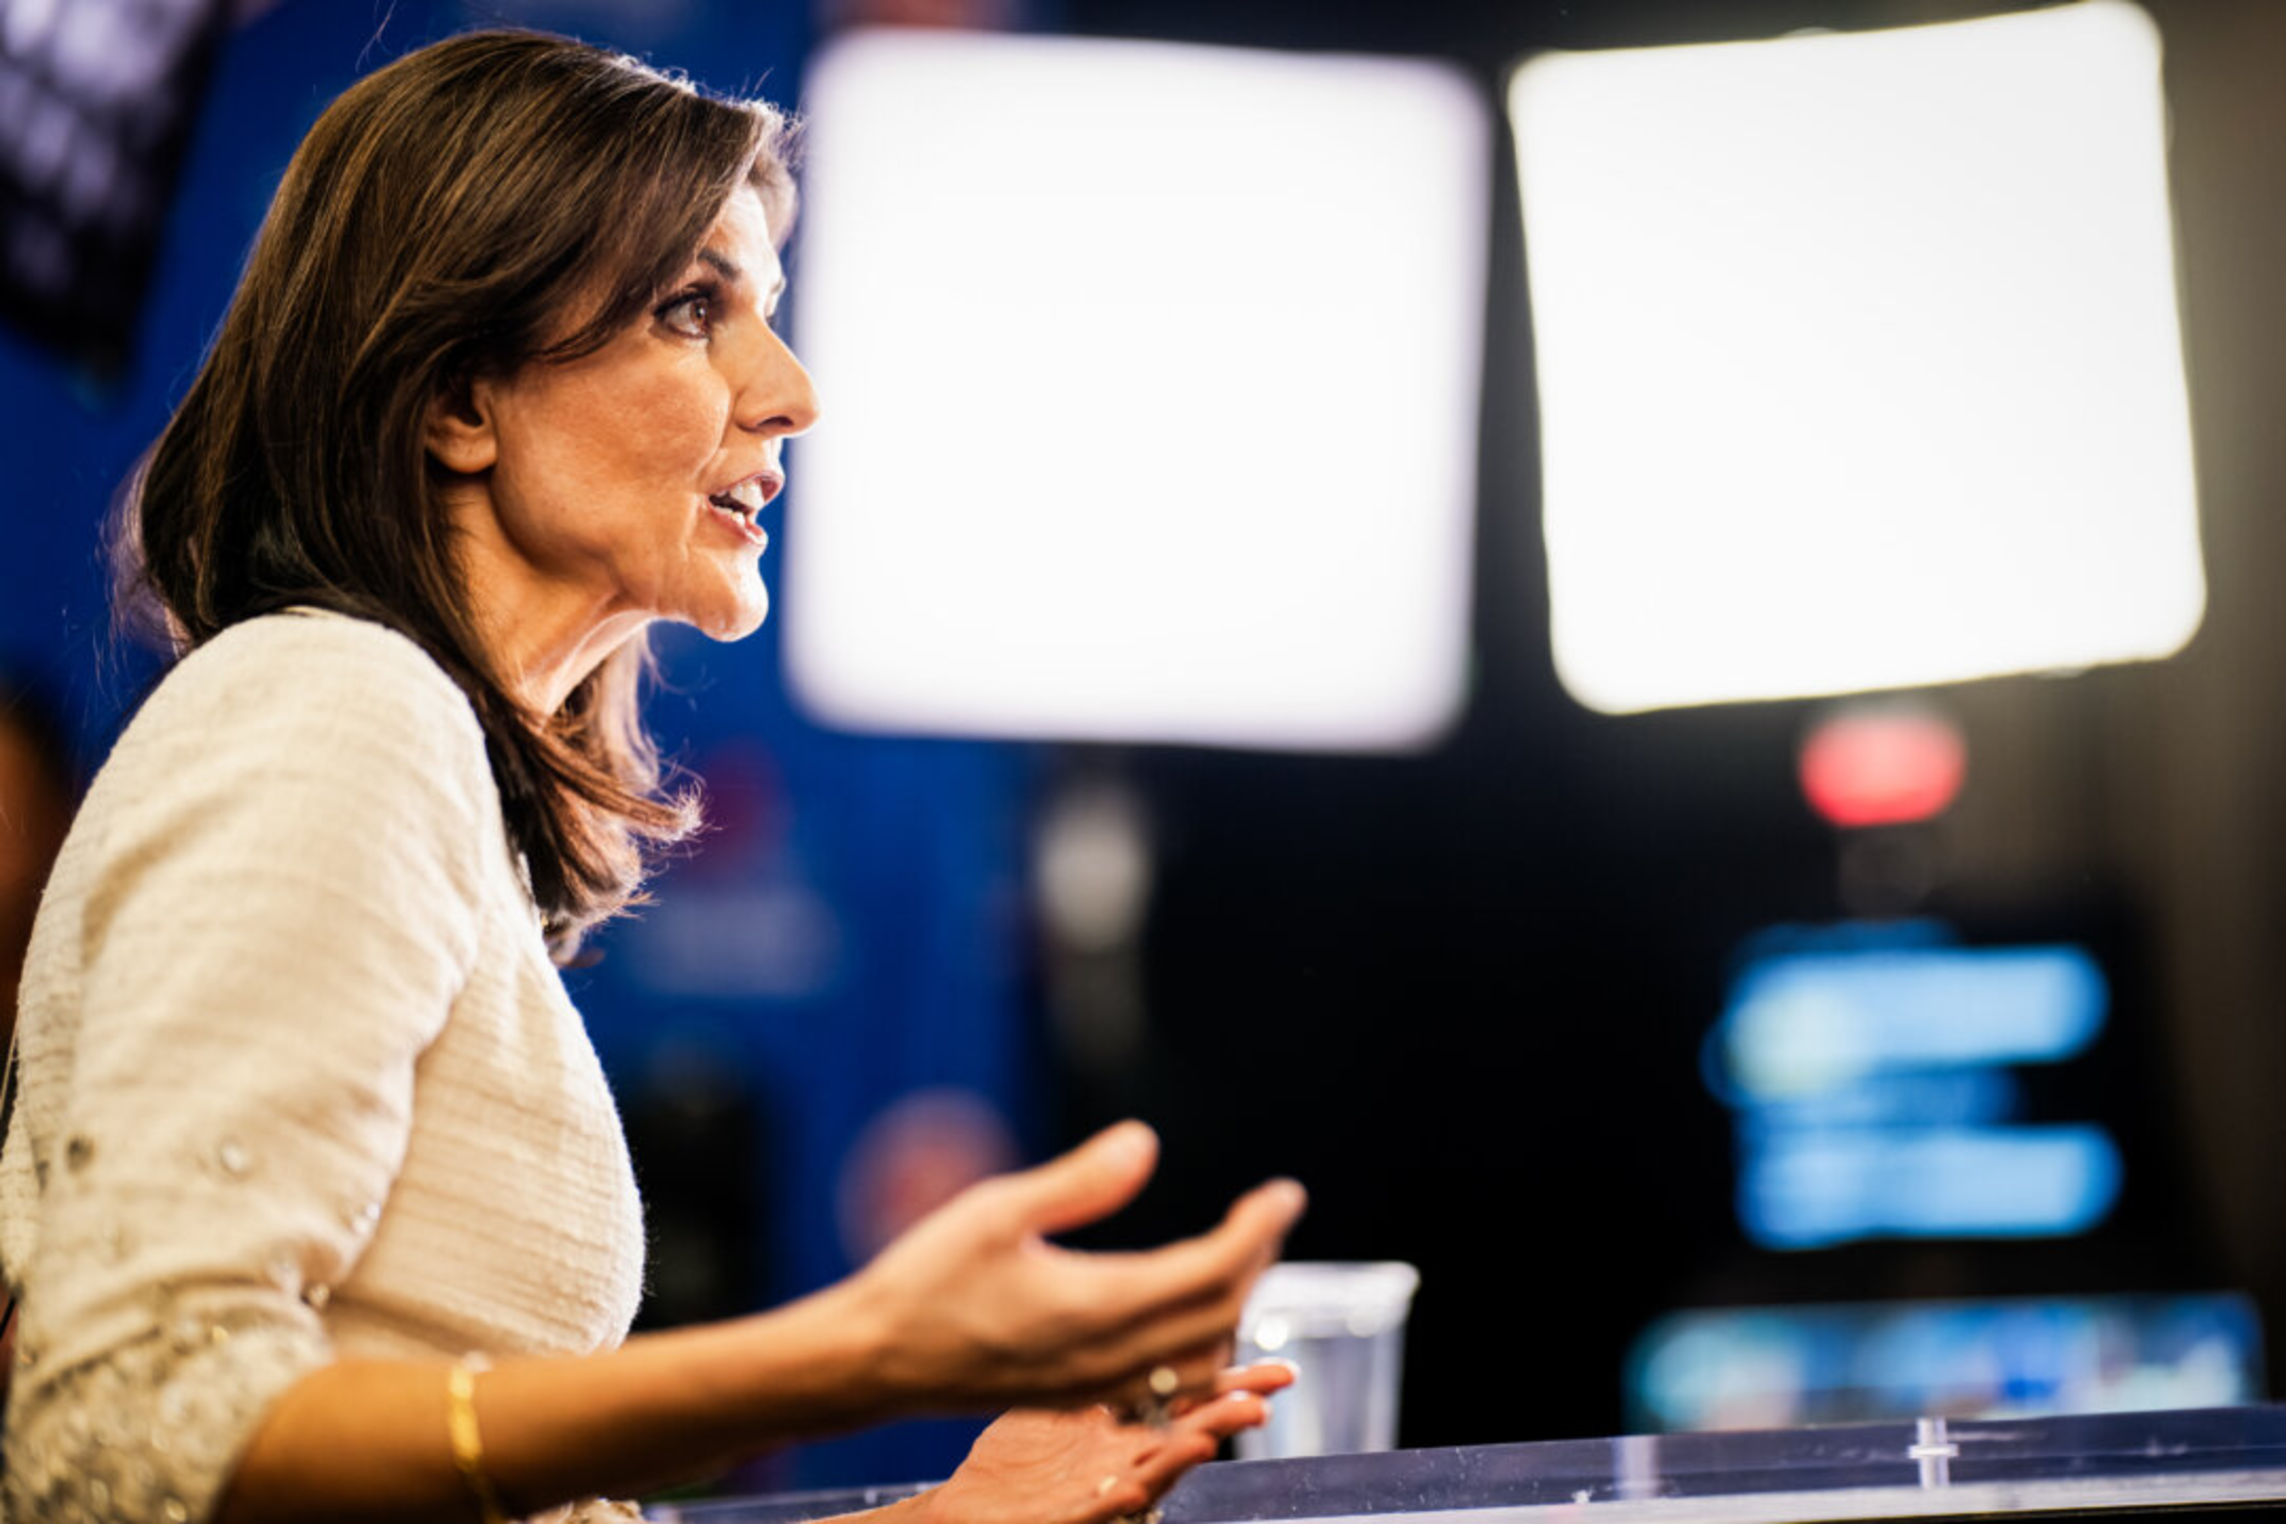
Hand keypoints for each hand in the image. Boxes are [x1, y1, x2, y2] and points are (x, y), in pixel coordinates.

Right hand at [841, 1121, 1304, 1412]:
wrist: (871, 1361)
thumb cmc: (924, 1278)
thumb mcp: (996, 1210)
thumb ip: (1079, 1180)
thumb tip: (1146, 1142)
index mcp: (1097, 1306)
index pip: (1214, 1272)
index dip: (1260, 1231)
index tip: (1286, 1193)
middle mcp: (1109, 1358)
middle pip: (1222, 1316)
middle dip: (1257, 1261)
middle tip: (1268, 1214)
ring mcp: (1095, 1386)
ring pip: (1201, 1355)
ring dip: (1235, 1305)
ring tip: (1241, 1252)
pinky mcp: (1078, 1397)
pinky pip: (1169, 1381)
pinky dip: (1203, 1346)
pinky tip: (1197, 1319)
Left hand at [917, 1364, 1295, 1523]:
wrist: (966, 1513)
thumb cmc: (1014, 1466)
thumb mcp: (1066, 1410)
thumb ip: (1105, 1378)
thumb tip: (1143, 1328)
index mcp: (1124, 1436)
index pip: (1189, 1405)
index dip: (1233, 1388)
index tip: (1279, 1371)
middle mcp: (1121, 1465)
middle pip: (1183, 1439)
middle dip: (1224, 1419)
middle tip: (1264, 1400)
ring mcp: (1094, 1494)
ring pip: (1149, 1477)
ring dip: (1181, 1458)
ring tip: (1211, 1436)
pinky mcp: (1061, 1518)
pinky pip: (1091, 1512)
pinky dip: (1114, 1501)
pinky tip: (1129, 1485)